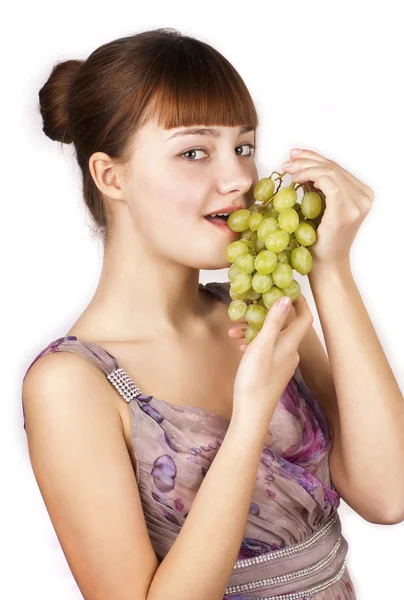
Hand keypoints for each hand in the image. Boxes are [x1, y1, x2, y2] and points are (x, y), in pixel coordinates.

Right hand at [231, 294, 312, 423]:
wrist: (251, 413)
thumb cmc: (256, 379)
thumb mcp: (262, 346)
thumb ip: (274, 321)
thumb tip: (286, 297)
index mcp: (291, 344)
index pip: (304, 316)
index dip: (299, 301)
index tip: (285, 288)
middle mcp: (291, 352)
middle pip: (284, 325)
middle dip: (266, 313)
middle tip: (249, 306)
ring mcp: (282, 362)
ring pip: (271, 337)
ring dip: (254, 329)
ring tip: (233, 329)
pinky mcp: (272, 371)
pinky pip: (266, 349)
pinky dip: (253, 343)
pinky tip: (239, 345)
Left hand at [282, 148, 373, 266]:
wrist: (325, 266)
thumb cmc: (319, 241)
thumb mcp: (320, 207)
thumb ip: (317, 187)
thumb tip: (299, 164)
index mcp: (361, 194)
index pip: (336, 168)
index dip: (314, 157)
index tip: (294, 155)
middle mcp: (364, 197)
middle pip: (334, 167)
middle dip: (307, 160)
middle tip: (288, 160)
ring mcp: (357, 204)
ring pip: (331, 172)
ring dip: (306, 168)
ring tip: (288, 170)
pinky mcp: (346, 211)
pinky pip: (329, 183)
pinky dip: (310, 176)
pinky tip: (297, 180)